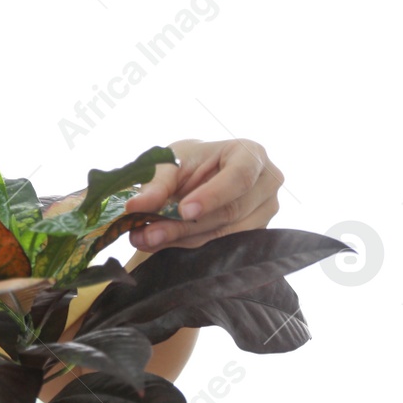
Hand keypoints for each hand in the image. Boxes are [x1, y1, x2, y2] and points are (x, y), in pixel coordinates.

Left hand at [121, 138, 283, 250]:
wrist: (197, 177)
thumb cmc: (187, 162)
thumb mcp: (170, 163)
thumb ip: (156, 184)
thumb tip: (136, 208)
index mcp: (251, 155)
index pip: (239, 177)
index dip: (213, 196)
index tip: (184, 210)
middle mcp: (267, 184)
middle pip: (230, 212)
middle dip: (185, 226)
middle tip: (146, 234)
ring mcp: (265, 213)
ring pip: (225, 235)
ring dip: (183, 241)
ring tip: (146, 240)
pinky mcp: (255, 236)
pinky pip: (223, 248)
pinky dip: (189, 248)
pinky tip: (161, 245)